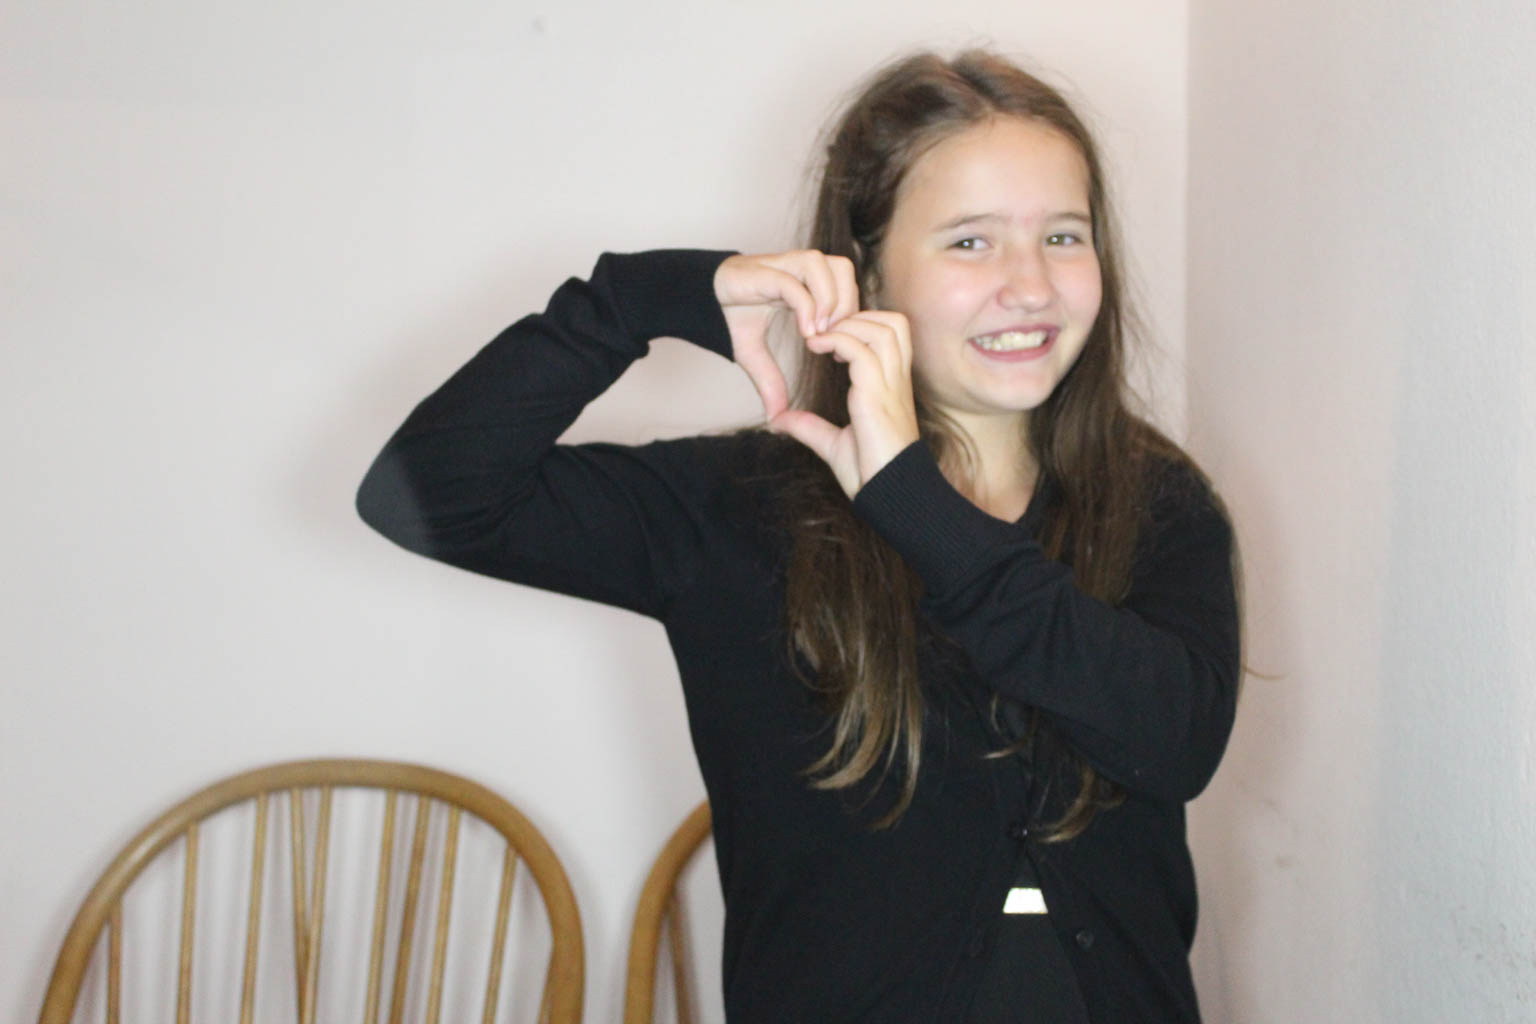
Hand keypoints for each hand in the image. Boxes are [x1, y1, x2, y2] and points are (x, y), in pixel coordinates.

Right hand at [713, 250, 858, 420]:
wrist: (693, 299)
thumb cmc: (726, 316)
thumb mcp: (753, 353)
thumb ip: (769, 380)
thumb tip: (776, 416)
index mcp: (801, 280)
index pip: (844, 281)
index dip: (850, 311)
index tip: (840, 347)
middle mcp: (796, 268)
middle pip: (844, 268)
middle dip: (847, 305)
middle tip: (834, 339)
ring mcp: (781, 266)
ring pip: (826, 266)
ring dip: (831, 302)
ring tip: (819, 334)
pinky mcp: (764, 272)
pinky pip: (796, 284)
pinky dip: (807, 307)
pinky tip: (806, 333)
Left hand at [770, 311, 919, 497]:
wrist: (890, 496)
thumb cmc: (871, 473)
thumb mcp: (833, 444)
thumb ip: (809, 427)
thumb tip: (779, 420)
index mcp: (892, 386)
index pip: (892, 333)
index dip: (863, 324)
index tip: (830, 339)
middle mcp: (896, 380)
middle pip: (894, 322)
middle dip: (858, 315)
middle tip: (825, 331)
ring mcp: (890, 386)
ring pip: (882, 328)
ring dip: (848, 325)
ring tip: (820, 339)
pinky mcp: (877, 396)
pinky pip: (861, 351)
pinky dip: (838, 341)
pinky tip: (817, 349)